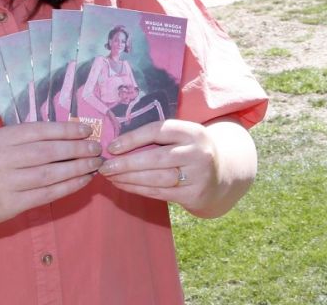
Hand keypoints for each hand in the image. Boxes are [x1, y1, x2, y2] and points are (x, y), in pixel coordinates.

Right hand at [0, 121, 102, 228]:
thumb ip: (23, 137)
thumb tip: (67, 133)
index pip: (38, 131)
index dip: (66, 130)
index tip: (87, 130)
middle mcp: (0, 160)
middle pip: (47, 152)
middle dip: (77, 149)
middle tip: (97, 148)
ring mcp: (4, 184)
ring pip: (50, 174)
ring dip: (77, 168)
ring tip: (94, 164)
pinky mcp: (10, 205)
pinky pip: (46, 194)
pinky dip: (68, 187)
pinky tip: (82, 181)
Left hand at [96, 119, 218, 211]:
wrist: (222, 175)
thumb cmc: (190, 150)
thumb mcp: (183, 136)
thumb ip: (158, 136)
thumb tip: (117, 143)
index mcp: (192, 131)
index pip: (158, 131)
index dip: (133, 138)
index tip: (111, 146)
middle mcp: (198, 152)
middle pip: (156, 158)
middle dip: (126, 163)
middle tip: (104, 166)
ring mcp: (198, 175)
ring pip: (156, 178)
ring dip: (129, 179)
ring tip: (110, 177)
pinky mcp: (194, 195)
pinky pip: (159, 193)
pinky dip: (138, 189)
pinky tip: (123, 185)